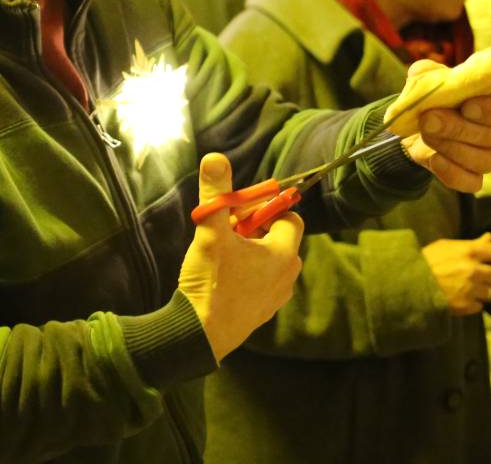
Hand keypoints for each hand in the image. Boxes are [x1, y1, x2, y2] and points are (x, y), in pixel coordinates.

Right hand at [178, 153, 304, 360]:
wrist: (200, 333)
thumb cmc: (211, 281)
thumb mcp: (211, 232)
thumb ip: (216, 194)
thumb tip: (215, 157)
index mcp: (283, 253)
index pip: (290, 218)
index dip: (267, 209)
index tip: (241, 212)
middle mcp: (287, 275)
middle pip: (278, 238)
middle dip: (254, 229)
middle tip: (226, 230)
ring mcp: (276, 297)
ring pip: (269, 261)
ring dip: (250, 251)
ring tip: (221, 254)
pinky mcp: (262, 312)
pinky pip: (261, 282)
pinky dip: (246, 273)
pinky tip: (221, 277)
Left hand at [401, 60, 490, 191]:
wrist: (419, 120)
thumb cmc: (436, 91)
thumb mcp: (431, 74)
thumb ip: (430, 71)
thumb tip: (423, 75)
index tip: (466, 106)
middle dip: (459, 127)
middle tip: (429, 118)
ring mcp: (490, 155)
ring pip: (485, 161)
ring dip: (451, 146)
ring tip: (426, 131)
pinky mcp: (471, 175)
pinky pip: (471, 183)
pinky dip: (452, 173)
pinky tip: (434, 159)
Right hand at [422, 234, 490, 315]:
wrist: (411, 283)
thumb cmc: (428, 260)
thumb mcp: (447, 246)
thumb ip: (472, 243)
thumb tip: (490, 238)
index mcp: (470, 252)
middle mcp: (475, 271)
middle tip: (480, 276)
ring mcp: (472, 290)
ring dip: (485, 291)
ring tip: (473, 288)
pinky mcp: (467, 305)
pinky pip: (480, 306)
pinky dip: (474, 303)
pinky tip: (464, 297)